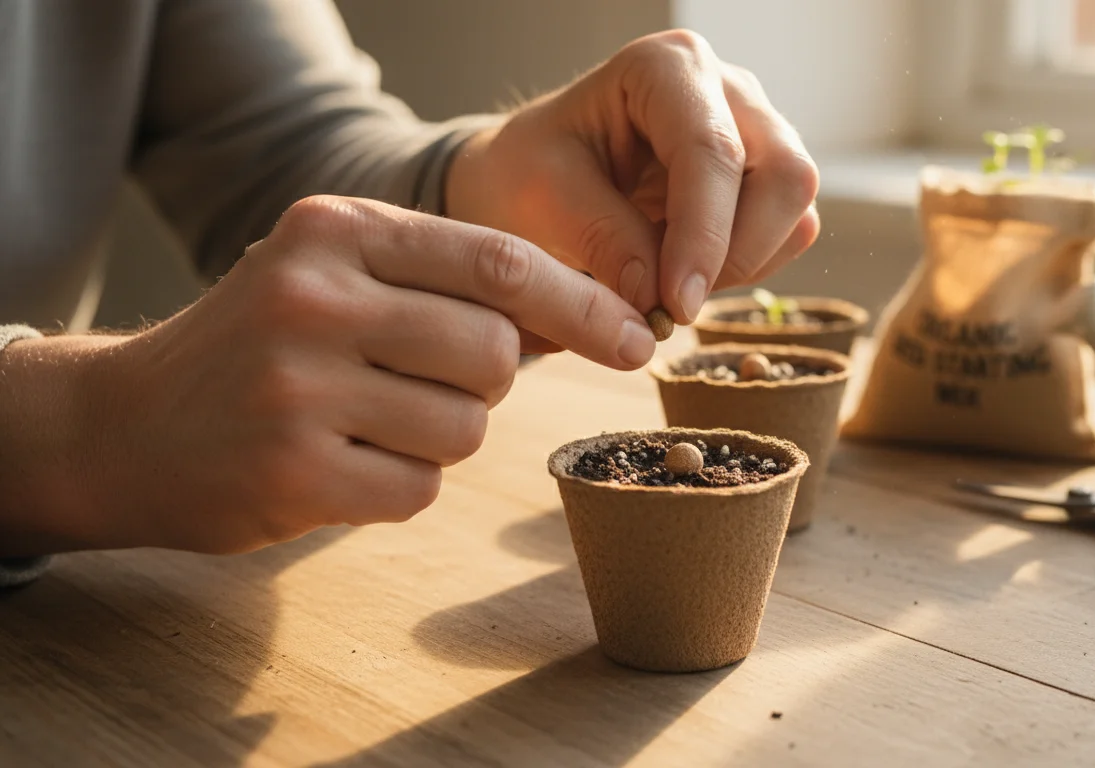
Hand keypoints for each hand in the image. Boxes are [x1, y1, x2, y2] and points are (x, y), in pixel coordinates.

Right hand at [0, 196, 654, 555]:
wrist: (126, 425)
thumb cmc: (264, 346)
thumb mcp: (337, 276)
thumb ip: (447, 282)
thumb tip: (596, 319)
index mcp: (335, 228)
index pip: (500, 262)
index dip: (584, 304)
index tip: (637, 338)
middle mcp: (313, 296)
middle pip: (495, 353)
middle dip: (486, 381)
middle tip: (423, 383)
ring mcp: (297, 387)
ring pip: (466, 428)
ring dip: (439, 437)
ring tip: (367, 423)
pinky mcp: (291, 472)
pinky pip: (419, 488)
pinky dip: (400, 485)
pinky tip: (340, 465)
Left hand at [446, 30, 821, 325]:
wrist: (533, 181)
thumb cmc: (530, 173)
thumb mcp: (540, 198)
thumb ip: (602, 239)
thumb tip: (658, 297)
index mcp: (664, 69)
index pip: (712, 151)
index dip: (703, 235)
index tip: (677, 304)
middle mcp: (726, 90)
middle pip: (784, 175)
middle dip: (737, 253)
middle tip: (675, 306)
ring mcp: (756, 134)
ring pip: (796, 210)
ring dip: (742, 266)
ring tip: (669, 288)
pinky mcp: (764, 180)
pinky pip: (787, 236)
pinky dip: (745, 269)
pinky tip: (687, 275)